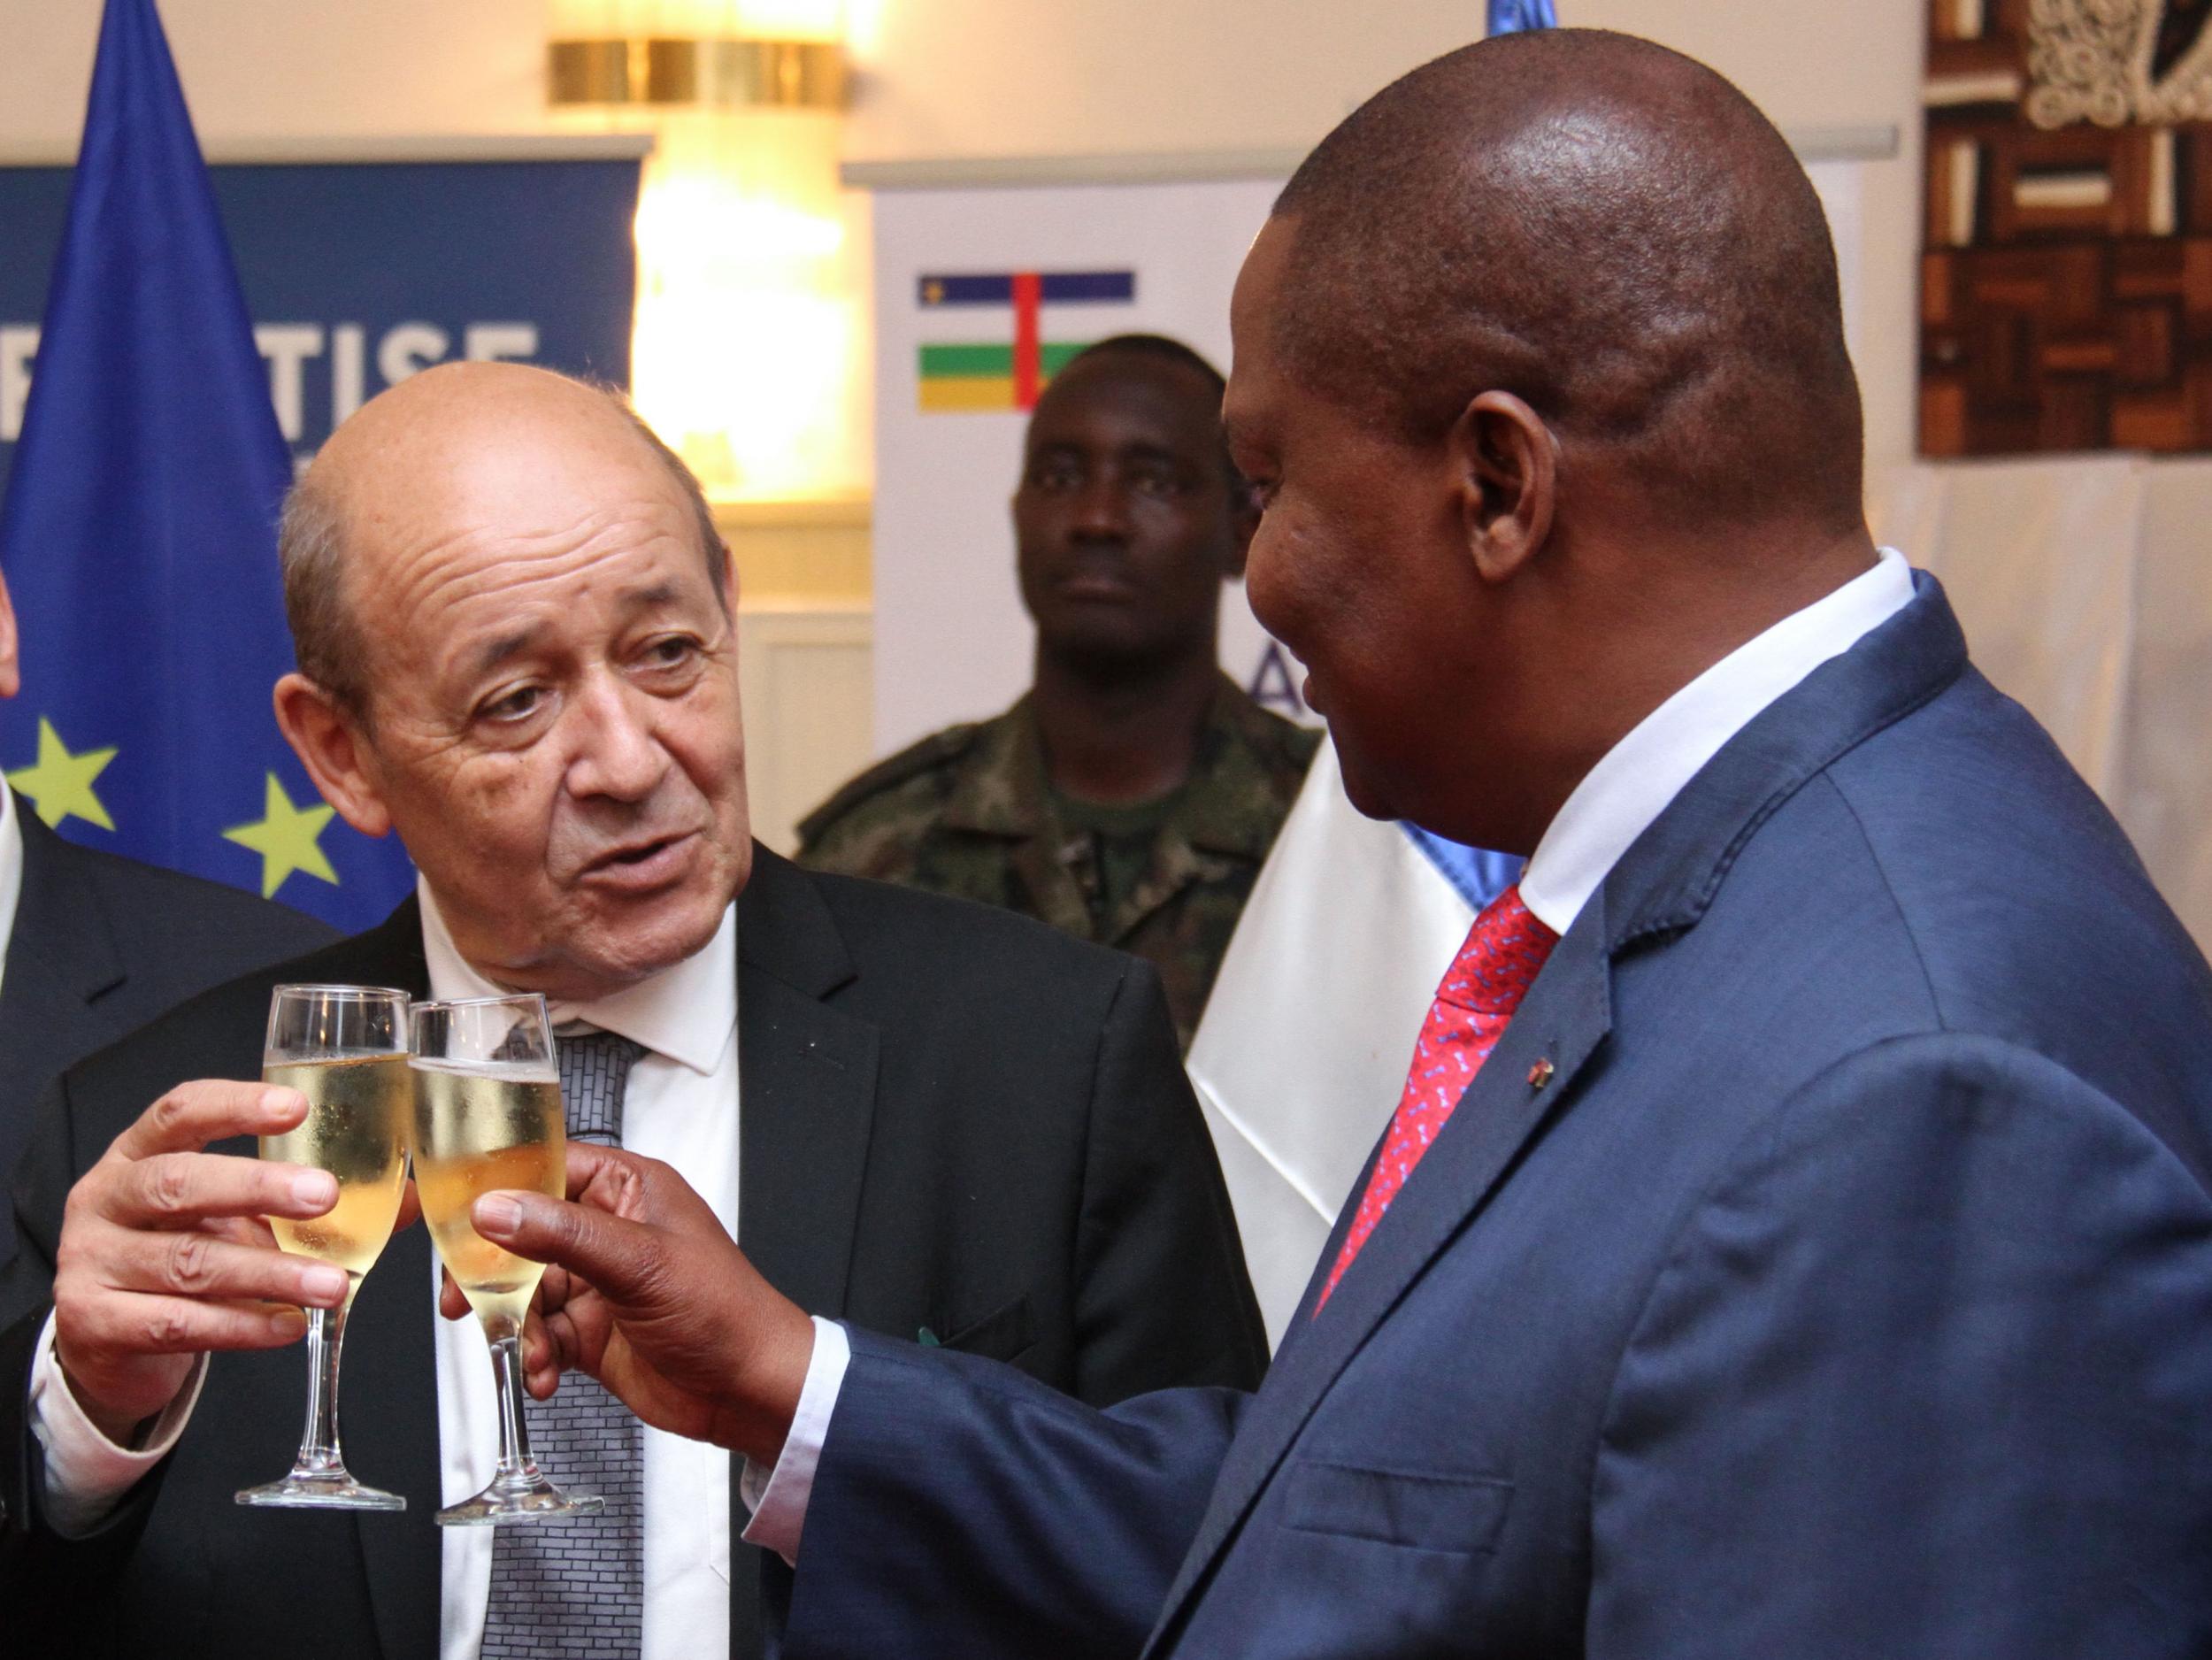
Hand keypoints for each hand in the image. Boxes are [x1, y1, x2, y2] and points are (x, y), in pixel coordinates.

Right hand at [52, 1081, 352, 1441]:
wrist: (109, 1340)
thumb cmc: (183, 1255)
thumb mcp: (235, 1218)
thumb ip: (304, 1206)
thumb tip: (407, 1199)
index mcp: (138, 1154)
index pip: (179, 1112)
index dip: (236, 1106)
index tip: (297, 1108)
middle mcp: (106, 1199)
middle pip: (178, 1182)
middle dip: (257, 1187)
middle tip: (324, 1195)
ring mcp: (91, 1261)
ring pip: (187, 1262)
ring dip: (268, 1273)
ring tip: (331, 1284)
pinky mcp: (93, 1323)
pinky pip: (175, 1322)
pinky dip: (240, 1326)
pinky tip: (287, 1325)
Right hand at [438, 1142, 813, 1465]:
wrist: (753, 1392)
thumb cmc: (725, 1312)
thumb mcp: (640, 1265)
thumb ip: (563, 1236)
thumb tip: (494, 1209)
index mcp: (626, 1188)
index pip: (541, 1164)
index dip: (485, 1182)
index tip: (431, 1203)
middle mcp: (606, 1228)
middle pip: (518, 1232)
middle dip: (487, 1269)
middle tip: (460, 1298)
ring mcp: (596, 1281)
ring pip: (521, 1290)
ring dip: (513, 1326)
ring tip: (527, 1351)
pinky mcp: (590, 1329)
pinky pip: (537, 1334)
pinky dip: (532, 1356)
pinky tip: (545, 1376)